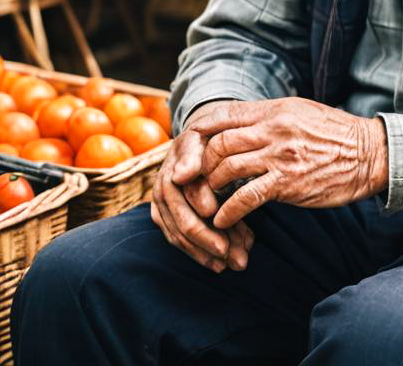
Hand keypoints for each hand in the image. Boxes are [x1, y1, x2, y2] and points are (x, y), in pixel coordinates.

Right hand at [150, 100, 253, 272]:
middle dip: (213, 243)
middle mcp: (162, 193)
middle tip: (240, 258)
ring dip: (210, 253)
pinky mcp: (168, 220)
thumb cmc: (206, 140)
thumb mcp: (203, 140)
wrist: (198, 139)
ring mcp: (163, 209)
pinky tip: (221, 263)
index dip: (205, 221)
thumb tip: (181, 176)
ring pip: (183, 238)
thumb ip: (194, 157)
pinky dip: (202, 253)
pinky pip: (182, 242)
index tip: (235, 241)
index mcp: (171, 173)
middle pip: (185, 226)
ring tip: (238, 262)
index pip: (187, 203)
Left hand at [192, 97, 388, 229]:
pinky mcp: (287, 183)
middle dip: (200, 163)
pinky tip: (223, 219)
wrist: (370, 154)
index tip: (189, 148)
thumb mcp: (302, 112)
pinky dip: (227, 211)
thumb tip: (240, 123)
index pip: (224, 114)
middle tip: (195, 180)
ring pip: (226, 167)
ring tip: (208, 199)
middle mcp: (274, 128)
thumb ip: (271, 116)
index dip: (199, 132)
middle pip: (218, 142)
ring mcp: (280, 155)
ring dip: (210, 187)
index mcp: (276, 109)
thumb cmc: (336, 135)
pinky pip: (245, 197)